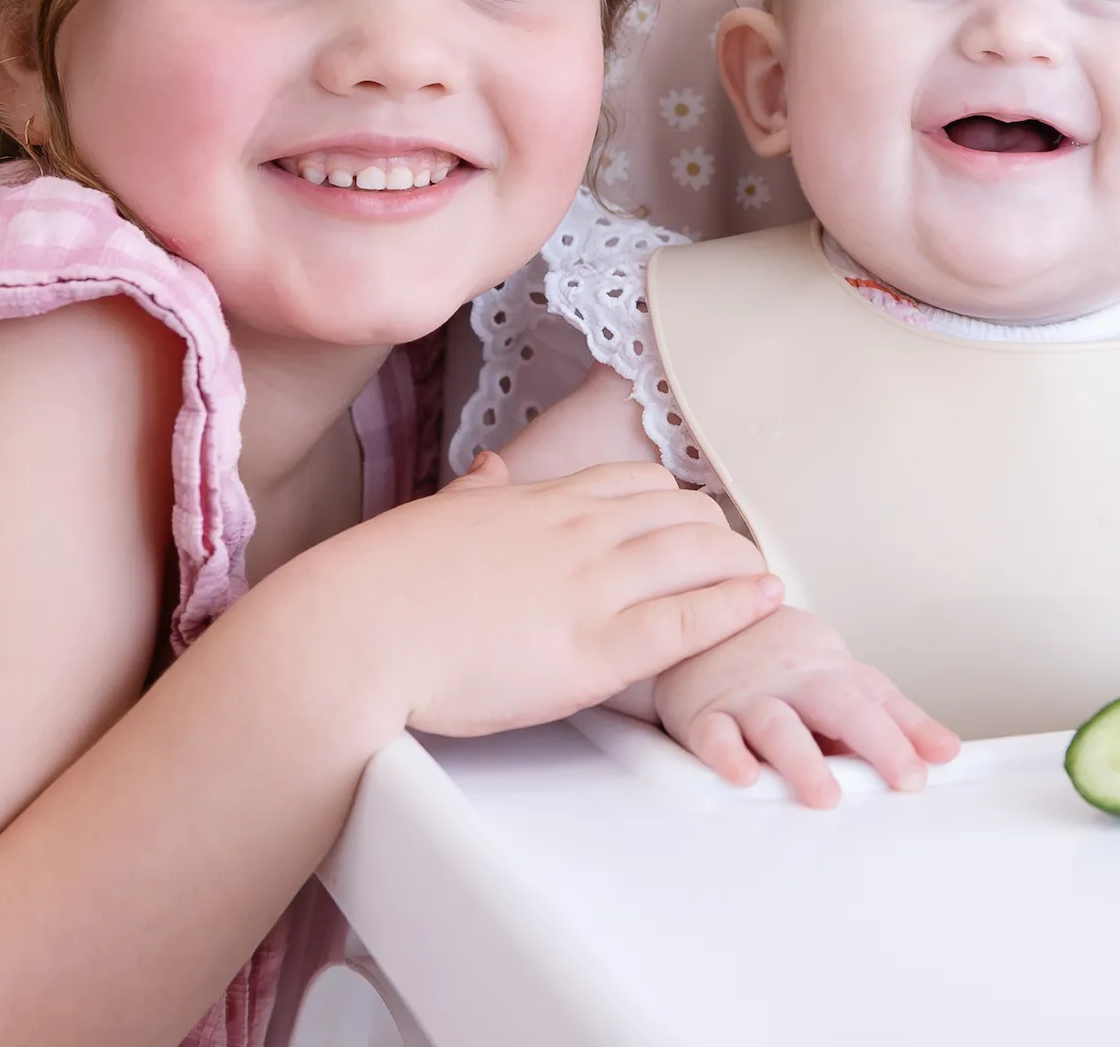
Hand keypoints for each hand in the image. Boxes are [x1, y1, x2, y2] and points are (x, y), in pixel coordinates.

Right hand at [303, 451, 780, 737]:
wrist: (354, 634)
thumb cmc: (378, 586)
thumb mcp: (436, 517)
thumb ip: (477, 495)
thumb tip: (492, 468)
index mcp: (539, 502)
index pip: (636, 482)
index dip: (675, 505)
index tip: (693, 526)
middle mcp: (577, 533)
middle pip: (683, 512)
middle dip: (720, 536)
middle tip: (737, 563)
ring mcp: (591, 588)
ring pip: (700, 554)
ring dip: (741, 566)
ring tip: (762, 583)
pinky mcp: (595, 650)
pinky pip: (688, 619)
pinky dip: (737, 606)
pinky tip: (765, 600)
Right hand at [652, 606, 959, 807]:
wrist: (701, 615)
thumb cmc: (781, 665)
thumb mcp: (838, 680)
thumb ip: (890, 718)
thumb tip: (944, 753)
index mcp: (832, 673)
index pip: (879, 700)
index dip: (912, 730)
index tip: (941, 758)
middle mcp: (794, 682)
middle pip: (839, 704)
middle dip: (877, 740)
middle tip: (906, 778)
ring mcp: (748, 697)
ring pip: (778, 725)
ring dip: (804, 760)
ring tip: (827, 798)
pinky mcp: (704, 715)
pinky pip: (714, 735)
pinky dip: (728, 756)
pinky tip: (745, 778)